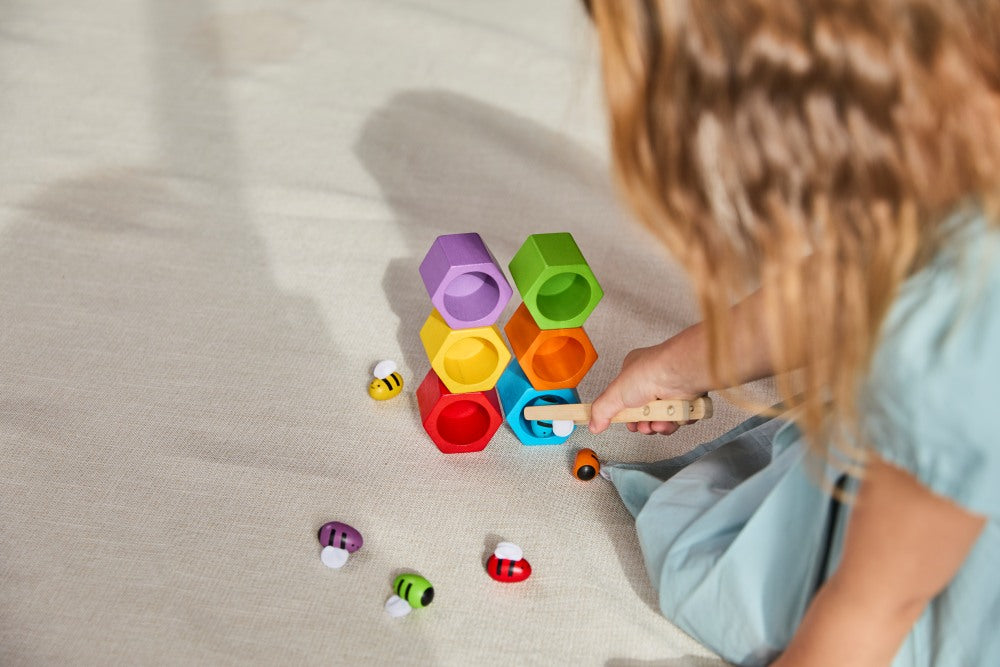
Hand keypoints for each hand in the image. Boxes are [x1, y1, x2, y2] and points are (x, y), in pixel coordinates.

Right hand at [588, 335, 706, 434]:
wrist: (679, 373)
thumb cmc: (650, 372)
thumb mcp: (615, 393)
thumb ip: (602, 410)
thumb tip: (593, 424)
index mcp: (633, 374)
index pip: (624, 399)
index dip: (624, 414)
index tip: (622, 422)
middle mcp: (652, 381)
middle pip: (643, 413)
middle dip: (642, 424)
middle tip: (641, 424)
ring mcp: (670, 390)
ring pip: (661, 418)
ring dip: (657, 425)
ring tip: (657, 422)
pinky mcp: (685, 400)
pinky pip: (677, 419)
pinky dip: (673, 422)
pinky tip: (670, 419)